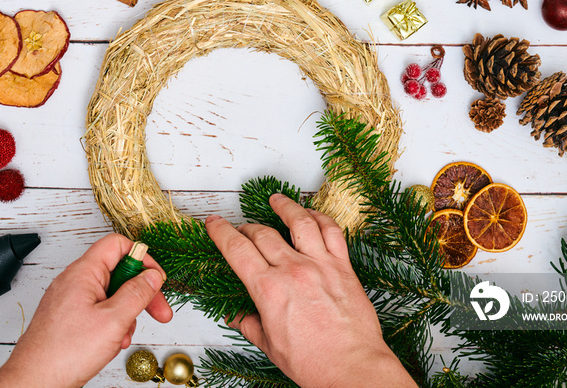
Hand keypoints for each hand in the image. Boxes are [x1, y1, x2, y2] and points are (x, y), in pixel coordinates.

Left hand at [0, 233, 172, 387]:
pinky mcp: (69, 317)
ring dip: (126, 314)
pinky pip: (99, 311)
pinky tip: (111, 343)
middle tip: (159, 311)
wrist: (34, 383)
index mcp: (83, 273)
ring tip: (123, 336)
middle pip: (118, 272)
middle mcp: (75, 282)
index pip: (117, 245)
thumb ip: (137, 293)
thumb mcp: (113, 320)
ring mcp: (71, 300)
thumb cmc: (64, 353)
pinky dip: (111, 324)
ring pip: (111, 295)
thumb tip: (152, 275)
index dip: (142, 258)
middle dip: (141, 292)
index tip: (155, 279)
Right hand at [205, 193, 416, 387]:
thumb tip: (237, 316)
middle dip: (246, 226)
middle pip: (262, 234)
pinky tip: (312, 214)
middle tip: (241, 227)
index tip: (214, 223)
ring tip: (277, 199)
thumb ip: (251, 325)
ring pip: (299, 222)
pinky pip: (332, 231)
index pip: (237, 250)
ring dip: (285, 206)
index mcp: (269, 289)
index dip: (221, 232)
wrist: (352, 368)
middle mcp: (293, 270)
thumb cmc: (314, 362)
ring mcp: (320, 264)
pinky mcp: (342, 267)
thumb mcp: (271, 346)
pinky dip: (320, 217)